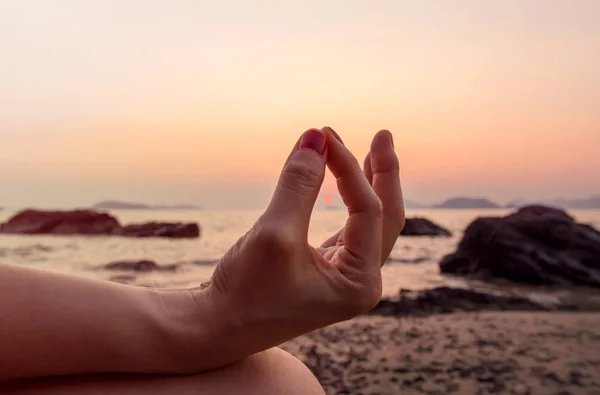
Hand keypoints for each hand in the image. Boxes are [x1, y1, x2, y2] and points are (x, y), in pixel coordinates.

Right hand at [193, 127, 403, 356]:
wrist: (215, 328)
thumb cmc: (243, 290)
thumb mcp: (274, 233)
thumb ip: (299, 184)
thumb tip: (316, 136)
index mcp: (360, 282)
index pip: (368, 210)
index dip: (349, 169)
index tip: (324, 135)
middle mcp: (361, 282)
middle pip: (387, 217)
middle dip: (383, 173)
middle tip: (383, 134)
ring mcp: (345, 277)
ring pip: (371, 222)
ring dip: (368, 184)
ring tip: (371, 148)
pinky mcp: (327, 270)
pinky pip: (348, 228)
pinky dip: (348, 200)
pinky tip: (347, 177)